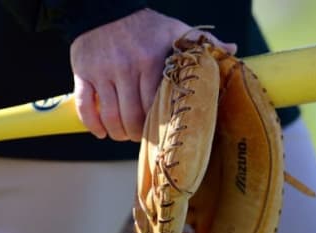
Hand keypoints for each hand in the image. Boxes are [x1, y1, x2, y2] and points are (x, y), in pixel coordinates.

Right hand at [70, 8, 235, 141]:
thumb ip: (203, 45)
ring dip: (118, 133)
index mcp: (152, 60)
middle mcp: (125, 66)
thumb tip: (232, 51)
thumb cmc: (147, 26)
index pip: (156, 106)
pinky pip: (85, 106)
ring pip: (110, 116)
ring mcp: (101, 70)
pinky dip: (92, 125)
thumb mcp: (177, 30)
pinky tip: (101, 132)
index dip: (158, 125)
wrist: (108, 7)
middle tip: (142, 136)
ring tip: (124, 134)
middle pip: (132, 117)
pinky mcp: (82, 71)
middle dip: (138, 134)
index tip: (161, 131)